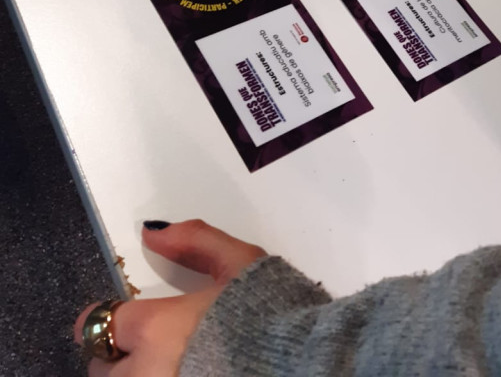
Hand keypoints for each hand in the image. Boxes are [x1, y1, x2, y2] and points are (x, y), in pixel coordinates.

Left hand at [74, 220, 264, 374]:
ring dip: (136, 376)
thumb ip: (195, 242)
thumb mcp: (241, 264)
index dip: (112, 320)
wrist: (306, 367)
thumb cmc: (273, 315)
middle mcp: (144, 375)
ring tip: (170, 367)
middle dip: (117, 359)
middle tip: (146, 350)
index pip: (100, 325)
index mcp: (156, 329)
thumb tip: (151, 233)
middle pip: (101, 372)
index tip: (126, 320)